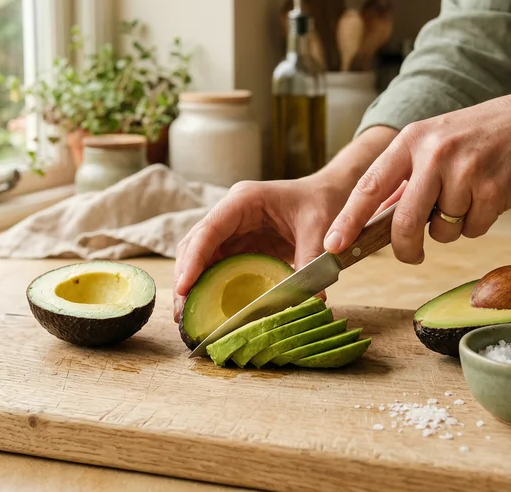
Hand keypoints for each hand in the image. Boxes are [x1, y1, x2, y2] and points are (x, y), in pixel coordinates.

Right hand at [172, 175, 352, 321]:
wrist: (328, 194)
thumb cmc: (321, 203)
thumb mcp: (318, 230)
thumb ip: (312, 261)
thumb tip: (313, 300)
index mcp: (245, 200)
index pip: (209, 230)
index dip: (193, 259)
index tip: (183, 287)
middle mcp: (230, 213)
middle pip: (195, 243)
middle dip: (186, 276)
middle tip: (182, 312)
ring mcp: (232, 229)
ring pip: (200, 256)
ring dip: (192, 284)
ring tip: (188, 316)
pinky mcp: (238, 244)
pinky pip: (216, 265)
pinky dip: (209, 285)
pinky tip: (207, 309)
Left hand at [324, 89, 510, 263]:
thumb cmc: (480, 137)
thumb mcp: (435, 142)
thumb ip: (405, 177)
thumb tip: (374, 217)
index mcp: (412, 139)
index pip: (370, 185)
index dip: (349, 219)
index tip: (333, 245)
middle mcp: (435, 153)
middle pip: (405, 222)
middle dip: (404, 248)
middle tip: (410, 256)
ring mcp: (465, 172)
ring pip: (442, 230)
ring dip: (452, 227)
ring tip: (469, 195)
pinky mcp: (494, 191)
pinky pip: (472, 230)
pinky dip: (478, 224)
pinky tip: (489, 196)